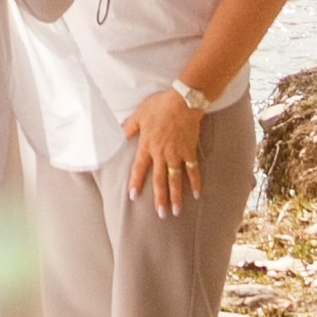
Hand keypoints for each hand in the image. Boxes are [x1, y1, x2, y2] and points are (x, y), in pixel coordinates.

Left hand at [120, 85, 202, 214]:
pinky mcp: (190, 152)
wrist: (183, 102)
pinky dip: (195, 182)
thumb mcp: (140, 114)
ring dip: (176, 196)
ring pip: (175, 180)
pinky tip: (196, 194)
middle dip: (159, 199)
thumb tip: (120, 133)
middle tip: (160, 215)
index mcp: (147, 146)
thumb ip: (130, 126)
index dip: (136, 182)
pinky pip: (192, 170)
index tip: (133, 196)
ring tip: (176, 212)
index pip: (139, 168)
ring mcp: (176, 154)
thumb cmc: (160, 106)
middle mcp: (161, 154)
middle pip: (159, 180)